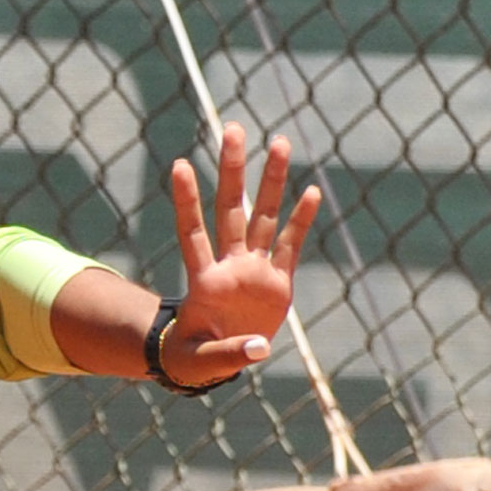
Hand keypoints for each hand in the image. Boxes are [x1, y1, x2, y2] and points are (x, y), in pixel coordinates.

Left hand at [163, 124, 321, 386]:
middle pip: (231, 210)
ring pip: (263, 217)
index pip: (192, 233)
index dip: (187, 202)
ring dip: (271, 182)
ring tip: (279, 142)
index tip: (180, 165)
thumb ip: (228, 354)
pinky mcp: (277, 282)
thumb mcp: (202, 362)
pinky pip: (290, 246)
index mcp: (203, 282)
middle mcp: (229, 266)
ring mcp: (253, 270)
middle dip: (233, 172)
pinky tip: (311, 190)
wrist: (214, 360)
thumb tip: (259, 349)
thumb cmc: (195, 357)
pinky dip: (300, 221)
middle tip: (233, 129)